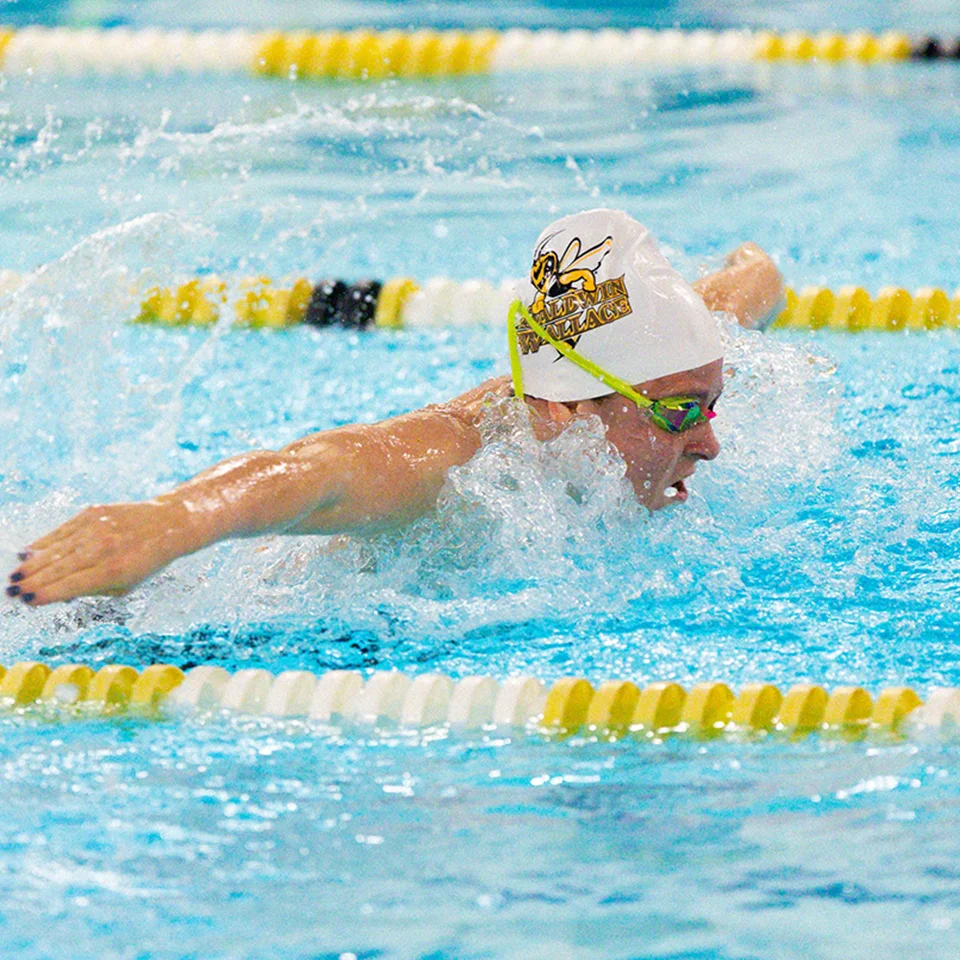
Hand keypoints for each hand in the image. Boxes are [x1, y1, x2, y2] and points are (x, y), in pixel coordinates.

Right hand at [8, 501, 189, 605]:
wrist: (168, 524)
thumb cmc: (146, 561)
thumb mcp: (125, 585)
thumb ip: (92, 590)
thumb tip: (55, 593)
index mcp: (114, 570)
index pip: (71, 585)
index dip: (46, 594)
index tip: (26, 601)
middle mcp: (104, 547)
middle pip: (59, 568)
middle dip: (32, 581)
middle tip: (11, 591)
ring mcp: (97, 527)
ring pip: (56, 548)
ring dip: (32, 564)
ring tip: (15, 575)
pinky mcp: (93, 512)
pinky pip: (63, 530)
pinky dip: (45, 542)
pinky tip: (28, 552)